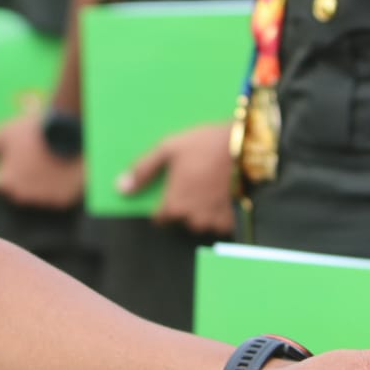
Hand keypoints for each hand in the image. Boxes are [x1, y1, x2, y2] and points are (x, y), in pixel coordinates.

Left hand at [0, 112, 84, 208]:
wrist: (68, 127)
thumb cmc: (30, 130)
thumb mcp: (0, 136)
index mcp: (5, 183)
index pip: (2, 185)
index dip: (10, 168)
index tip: (20, 156)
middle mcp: (22, 198)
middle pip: (19, 194)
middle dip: (24, 179)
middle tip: (35, 159)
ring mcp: (43, 202)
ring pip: (38, 198)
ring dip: (40, 186)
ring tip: (49, 163)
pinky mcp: (62, 202)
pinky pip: (55, 199)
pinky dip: (57, 189)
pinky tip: (60, 171)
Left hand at [117, 123, 234, 235]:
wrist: (247, 146)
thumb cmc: (205, 145)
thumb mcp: (169, 148)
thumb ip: (143, 171)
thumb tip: (121, 188)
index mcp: (174, 205)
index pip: (160, 219)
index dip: (164, 205)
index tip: (172, 191)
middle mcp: (193, 219)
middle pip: (182, 220)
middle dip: (186, 207)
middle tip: (195, 183)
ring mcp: (214, 221)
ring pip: (202, 223)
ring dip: (204, 211)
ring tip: (211, 187)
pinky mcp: (233, 220)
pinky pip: (222, 224)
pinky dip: (221, 213)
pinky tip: (224, 193)